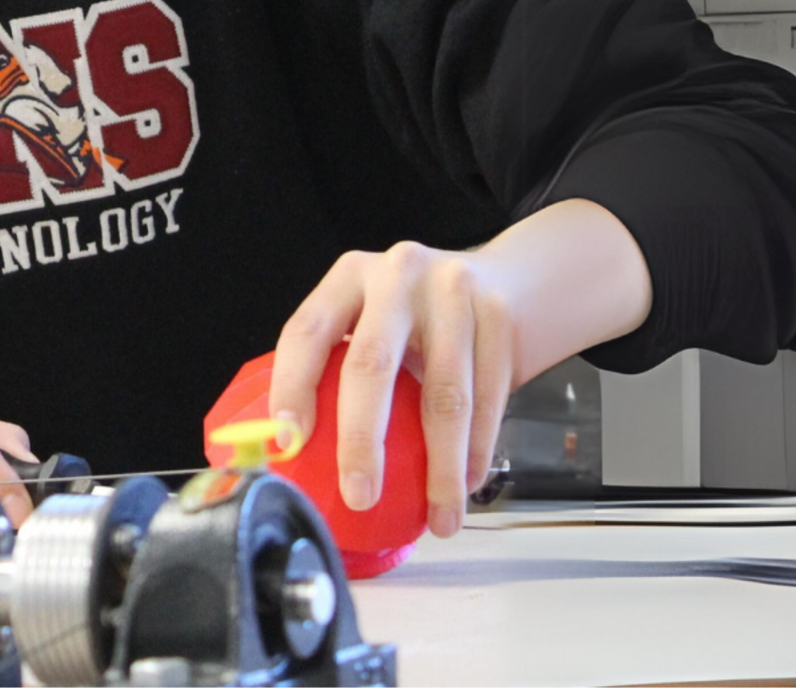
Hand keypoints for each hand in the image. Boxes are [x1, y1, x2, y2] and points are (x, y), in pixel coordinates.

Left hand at [266, 198, 650, 539]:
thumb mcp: (372, 315)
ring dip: (441, 468)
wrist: (508, 279)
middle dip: (363, 440)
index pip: (307, 332)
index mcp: (349, 276)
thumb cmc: (418, 315)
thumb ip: (339, 365)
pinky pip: (488, 401)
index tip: (287, 444)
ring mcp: (454, 292)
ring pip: (445, 395)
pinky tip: (466, 486)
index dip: (293, 387)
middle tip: (359, 498)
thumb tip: (298, 454)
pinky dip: (477, 452)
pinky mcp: (500, 318)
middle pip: (372, 364)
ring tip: (438, 519)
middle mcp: (398, 275)